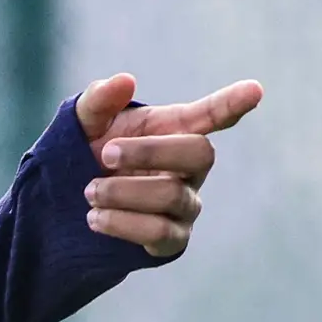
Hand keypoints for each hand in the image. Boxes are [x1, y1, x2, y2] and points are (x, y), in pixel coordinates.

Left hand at [74, 75, 261, 258]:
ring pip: (171, 196)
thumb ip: (99, 100)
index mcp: (173, 130)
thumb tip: (125, 81)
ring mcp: (185, 205)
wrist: (66, 203)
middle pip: (198, 153)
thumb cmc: (87, 153)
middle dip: (150, 152)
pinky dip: (122, 224)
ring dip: (123, 192)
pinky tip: (95, 218)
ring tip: (90, 191)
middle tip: (106, 154)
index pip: (211, 115)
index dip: (232, 104)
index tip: (255, 90)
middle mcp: (189, 169)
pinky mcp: (172, 241)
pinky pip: (160, 233)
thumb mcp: (85, 122)